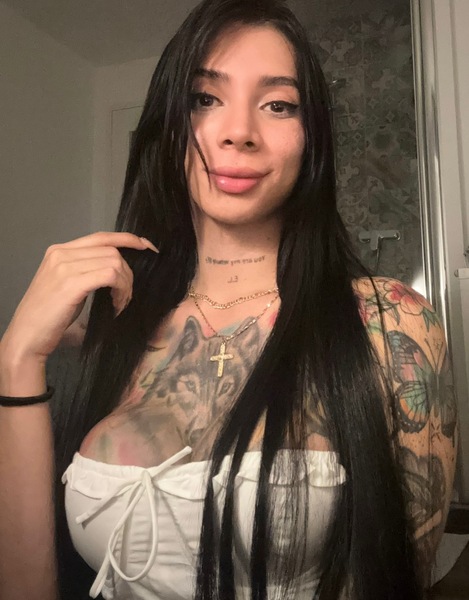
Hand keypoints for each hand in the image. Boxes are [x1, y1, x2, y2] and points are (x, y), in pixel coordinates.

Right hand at [1, 232, 157, 364]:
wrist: (27, 337)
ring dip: (125, 285)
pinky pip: (110, 276)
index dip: (127, 239)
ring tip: (120, 303)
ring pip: (114, 262)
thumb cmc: (48, 317)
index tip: (146, 246)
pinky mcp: (71, 283)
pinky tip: (116, 305)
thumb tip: (118, 268)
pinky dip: (120, 290)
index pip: (101, 236)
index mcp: (59, 251)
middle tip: (126, 297)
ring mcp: (65, 266)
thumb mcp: (67, 285)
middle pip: (111, 251)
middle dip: (128, 273)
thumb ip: (86, 270)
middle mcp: (61, 253)